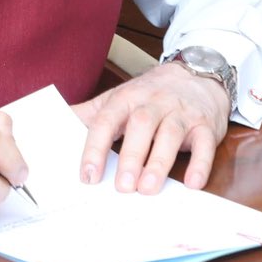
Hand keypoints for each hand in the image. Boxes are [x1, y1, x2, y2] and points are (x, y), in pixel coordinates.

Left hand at [73, 62, 229, 193]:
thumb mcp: (118, 98)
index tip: (88, 176)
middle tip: (122, 187)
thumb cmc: (151, 93)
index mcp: (126, 99)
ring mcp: (181, 112)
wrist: (196, 72)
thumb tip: (57, 123)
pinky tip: (192, 184)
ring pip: (171, 133)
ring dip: (159, 162)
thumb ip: (90, 114)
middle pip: (140, 125)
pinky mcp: (205, 124)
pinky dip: (200, 163)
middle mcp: (154, 102)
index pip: (107, 121)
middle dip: (130, 156)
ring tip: (148, 189)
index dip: (95, 148)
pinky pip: (205, 143)